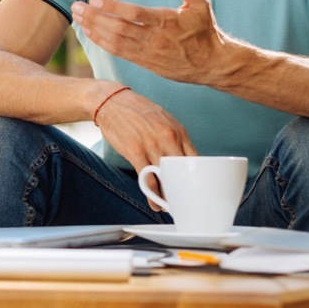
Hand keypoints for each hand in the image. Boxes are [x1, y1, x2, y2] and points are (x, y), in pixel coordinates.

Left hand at [71, 0, 225, 85]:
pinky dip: (102, 43)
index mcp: (166, 21)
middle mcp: (154, 38)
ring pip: (115, 41)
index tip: (94, 0)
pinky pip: (119, 53)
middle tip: (76, 6)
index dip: (112, 7)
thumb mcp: (201, 5)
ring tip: (77, 18)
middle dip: (95, 17)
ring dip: (94, 30)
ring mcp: (148, 52)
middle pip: (119, 28)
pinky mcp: (145, 63)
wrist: (213, 64)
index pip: (134, 14)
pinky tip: (90, 33)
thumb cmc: (206, 31)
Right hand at [91, 86, 197, 207]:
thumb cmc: (138, 111)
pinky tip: (154, 202)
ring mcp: (152, 145)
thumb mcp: (164, 119)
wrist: (112, 101)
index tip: (196, 189)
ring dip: (168, 196)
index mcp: (178, 130)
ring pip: (166, 178)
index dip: (196, 178)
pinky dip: (152, 195)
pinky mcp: (135, 152)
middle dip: (185, 190)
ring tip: (169, 206)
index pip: (195, 159)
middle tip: (186, 202)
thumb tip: (184, 159)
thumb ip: (176, 138)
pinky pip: (147, 179)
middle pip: (183, 171)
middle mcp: (168, 138)